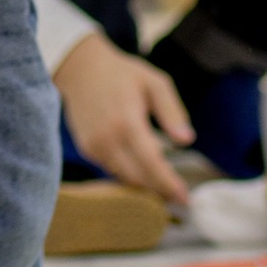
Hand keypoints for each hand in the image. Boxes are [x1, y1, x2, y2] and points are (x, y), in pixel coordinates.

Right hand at [53, 33, 196, 206]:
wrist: (80, 68)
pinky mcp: (87, 148)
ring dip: (144, 185)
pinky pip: (111, 169)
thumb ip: (172, 112)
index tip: (185, 198)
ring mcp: (94, 145)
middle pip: (137, 177)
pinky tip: (142, 171)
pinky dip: (128, 173)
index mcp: (128, 121)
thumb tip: (187, 140)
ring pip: (123, 177)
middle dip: (159, 190)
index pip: (151, 163)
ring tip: (164, 187)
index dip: (168, 184)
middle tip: (178, 196)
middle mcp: (108, 138)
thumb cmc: (122, 74)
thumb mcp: (155, 83)